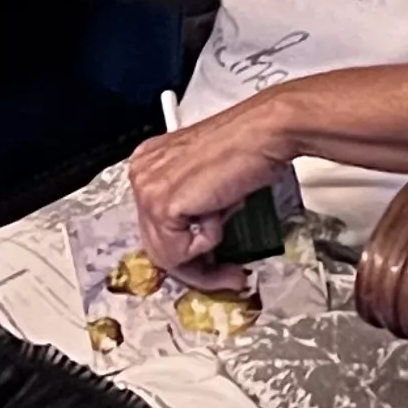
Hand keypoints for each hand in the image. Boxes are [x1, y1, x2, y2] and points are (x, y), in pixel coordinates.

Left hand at [126, 99, 288, 286]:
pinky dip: (209, 242)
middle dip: (194, 269)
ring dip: (204, 262)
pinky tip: (222, 213)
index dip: (184, 251)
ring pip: (165, 255)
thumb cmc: (248, 146)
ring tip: (231, 260)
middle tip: (227, 275)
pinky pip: (179, 253)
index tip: (208, 265)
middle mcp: (143, 173)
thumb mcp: (209, 179)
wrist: (264, 131)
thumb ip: (193, 207)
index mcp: (150, 163)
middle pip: (156, 244)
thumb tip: (197, 245)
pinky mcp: (162, 203)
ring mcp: (149, 188)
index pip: (155, 224)